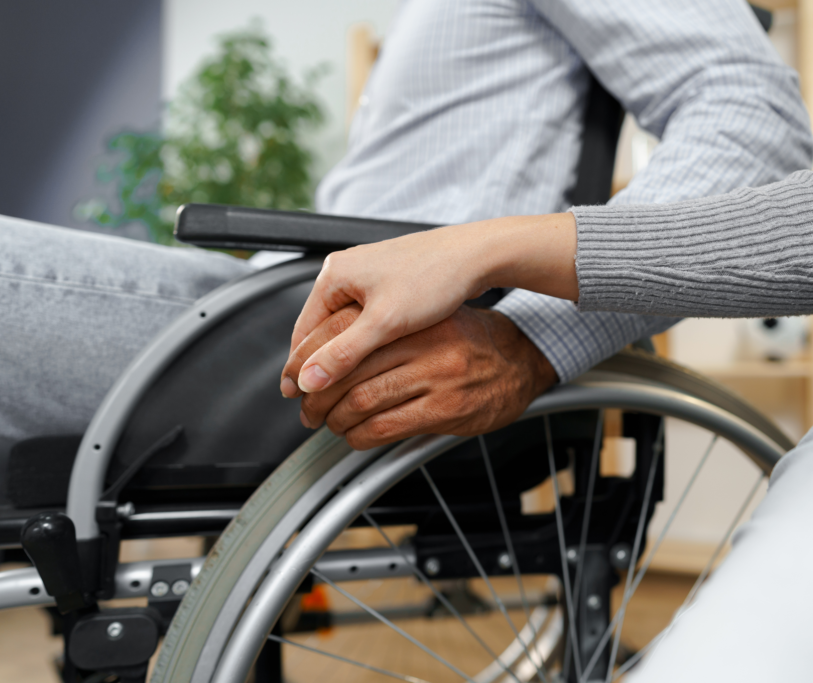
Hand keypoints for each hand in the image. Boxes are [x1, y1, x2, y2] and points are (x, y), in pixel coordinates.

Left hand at [281, 304, 557, 449]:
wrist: (519, 360)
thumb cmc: (467, 339)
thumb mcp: (424, 318)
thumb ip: (381, 328)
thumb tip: (321, 353)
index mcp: (410, 316)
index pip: (340, 334)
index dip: (307, 360)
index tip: (292, 378)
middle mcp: (422, 342)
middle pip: (345, 370)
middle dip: (314, 395)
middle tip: (304, 407)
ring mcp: (436, 376)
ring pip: (361, 401)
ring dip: (334, 420)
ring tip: (329, 423)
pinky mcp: (446, 410)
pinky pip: (386, 427)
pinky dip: (360, 436)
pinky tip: (355, 436)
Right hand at [287, 213, 576, 393]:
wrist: (477, 255)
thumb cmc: (435, 277)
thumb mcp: (385, 323)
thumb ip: (344, 353)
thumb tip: (308, 380)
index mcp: (336, 276)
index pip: (303, 332)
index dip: (298, 368)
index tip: (295, 398)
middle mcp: (347, 271)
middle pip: (320, 329)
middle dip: (317, 364)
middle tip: (313, 401)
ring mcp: (369, 276)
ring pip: (343, 326)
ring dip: (340, 356)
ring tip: (337, 388)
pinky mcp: (391, 282)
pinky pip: (366, 319)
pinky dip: (362, 343)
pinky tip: (368, 364)